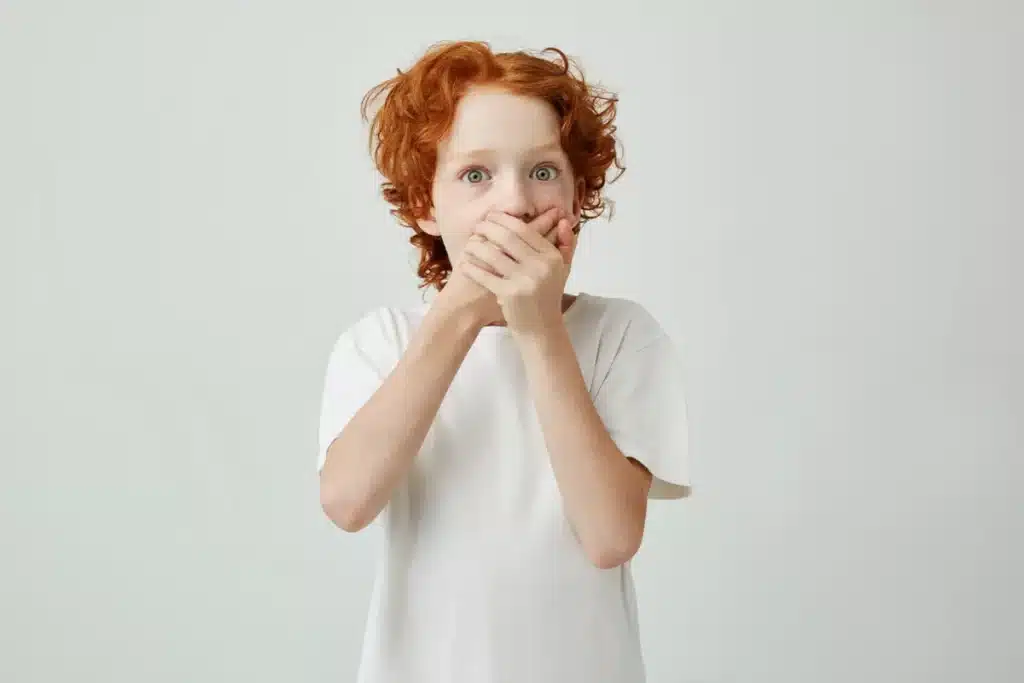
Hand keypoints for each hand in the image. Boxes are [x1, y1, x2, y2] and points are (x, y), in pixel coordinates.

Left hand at [460, 209, 578, 338]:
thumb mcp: (561, 270)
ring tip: (469, 244)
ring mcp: (525, 280)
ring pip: (494, 255)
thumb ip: (565, 244)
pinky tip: (464, 264)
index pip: (525, 230)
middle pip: (508, 238)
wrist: (542, 330)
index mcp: (552, 257)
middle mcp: (541, 266)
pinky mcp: (510, 294)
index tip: (491, 216)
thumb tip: (563, 220)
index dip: (505, 220)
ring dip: (476, 247)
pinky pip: (485, 276)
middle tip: (477, 226)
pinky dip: (472, 268)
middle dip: (488, 228)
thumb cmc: (548, 297)